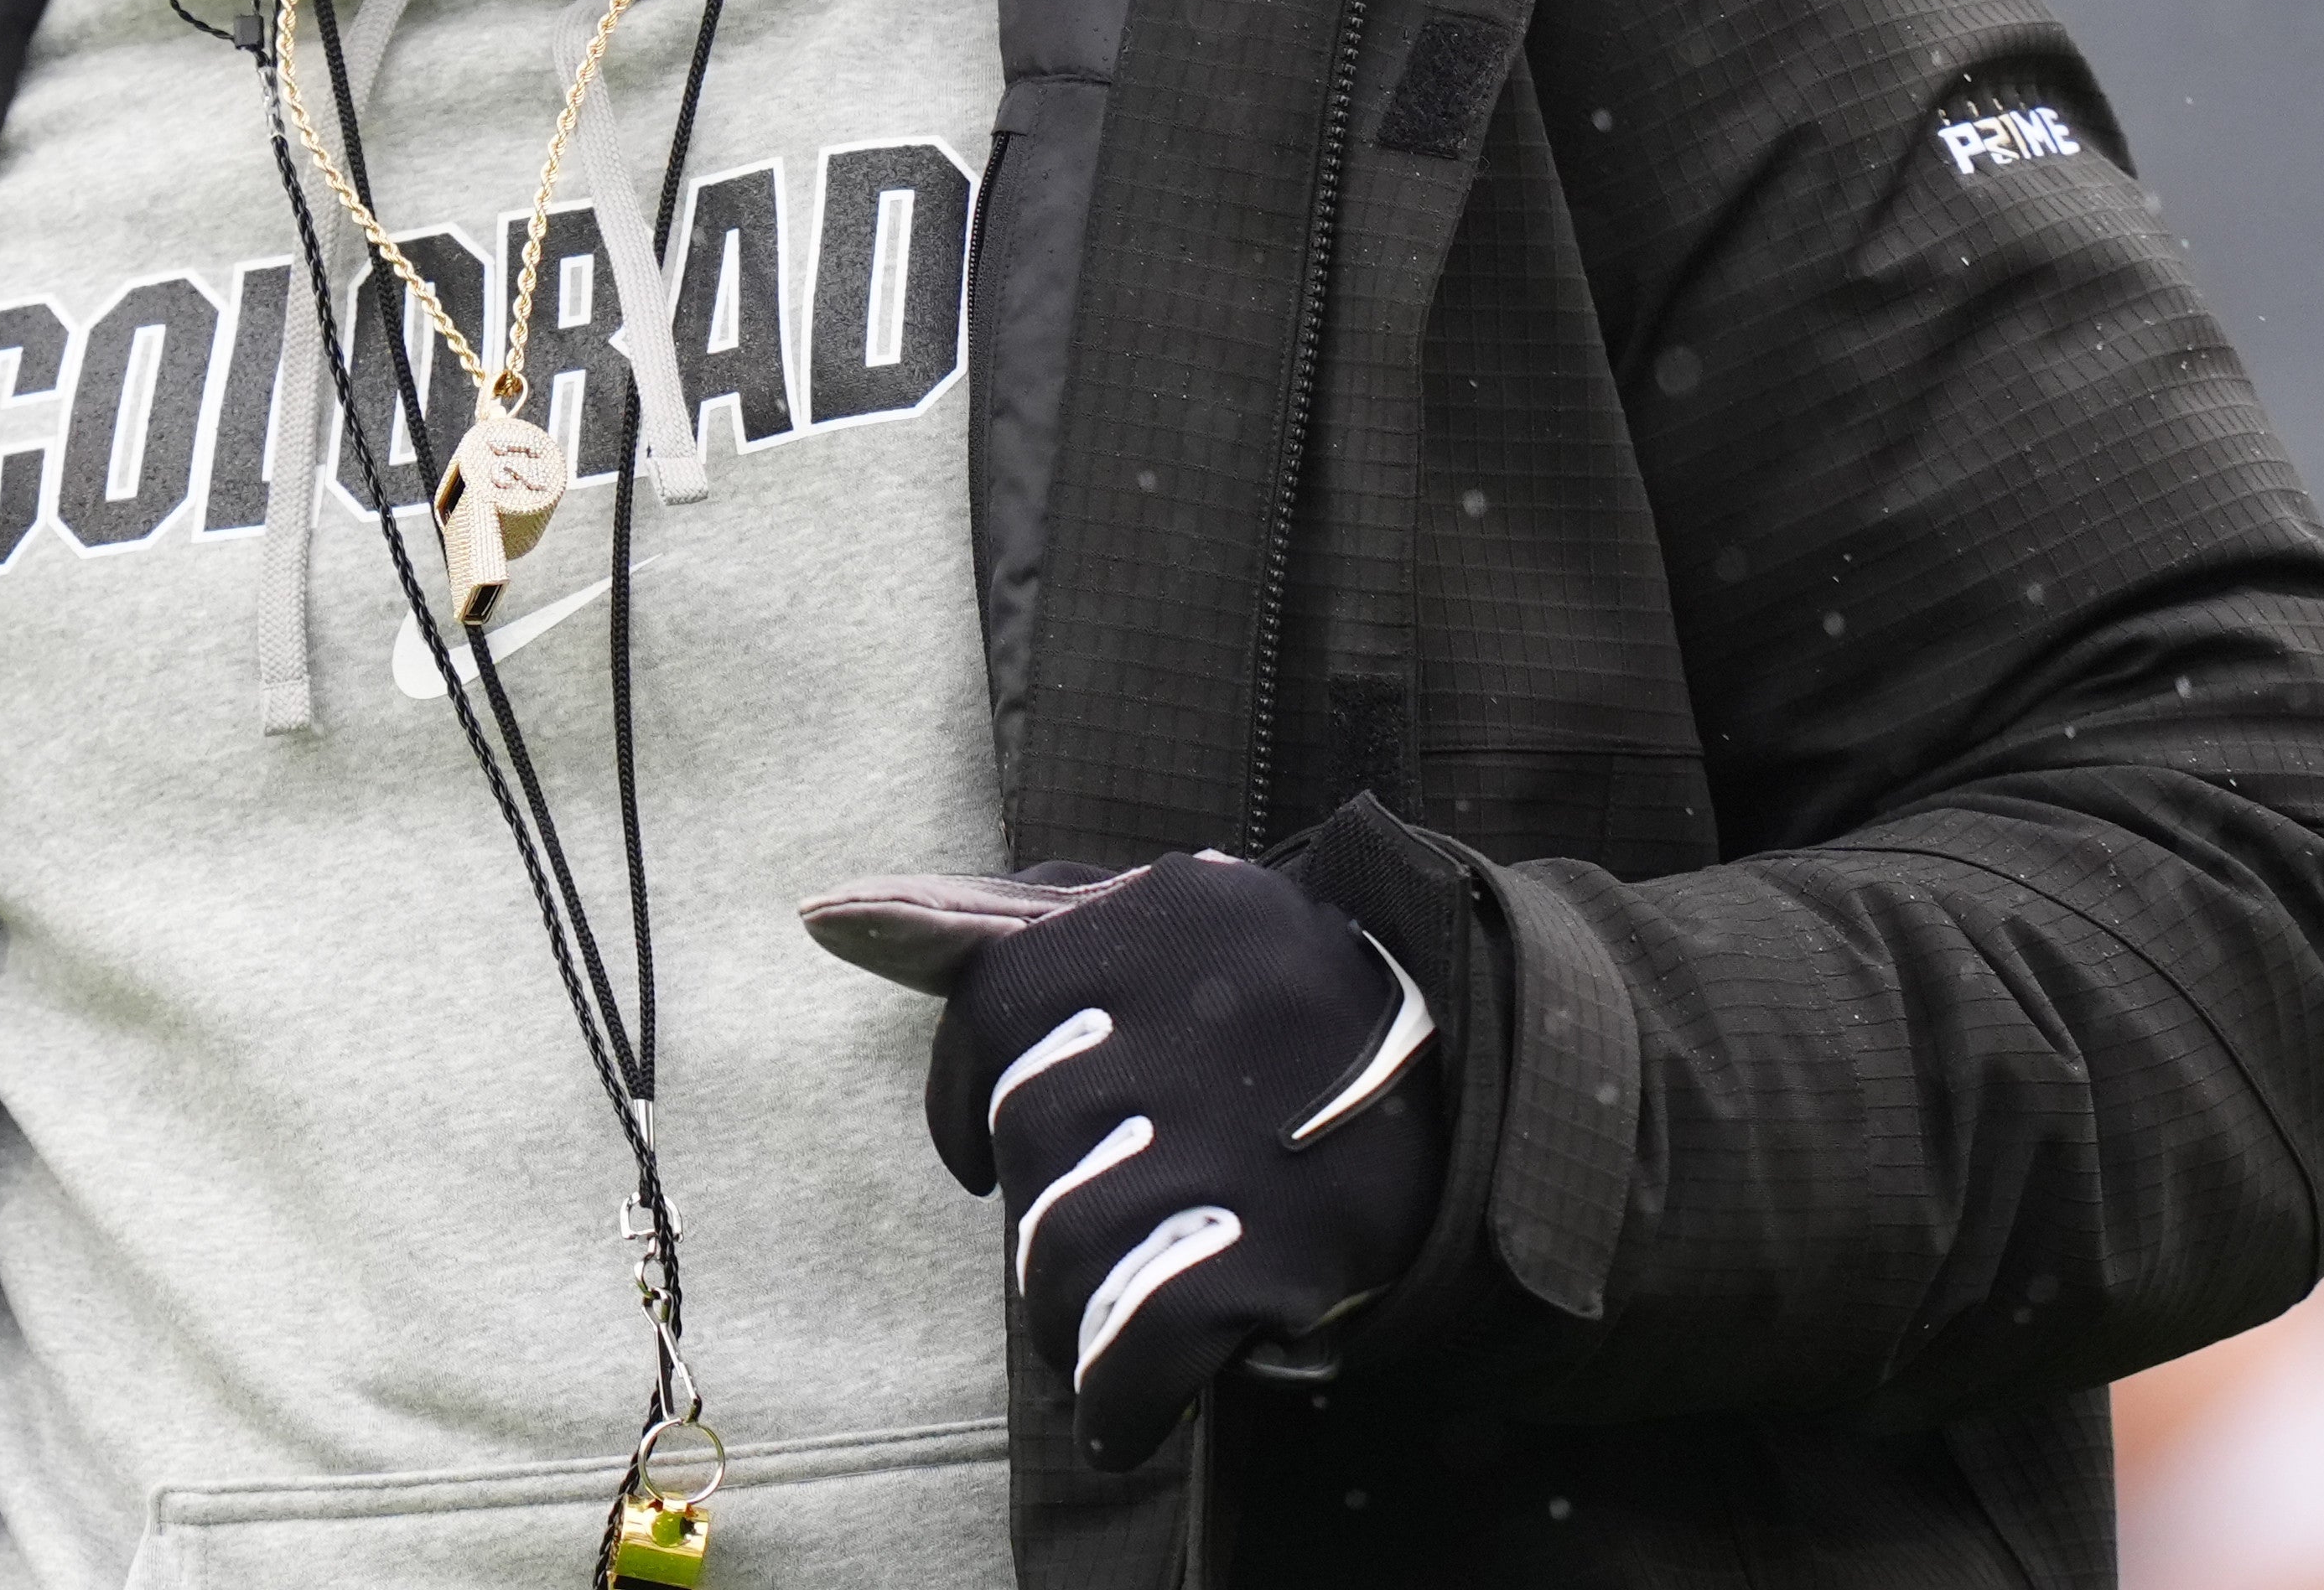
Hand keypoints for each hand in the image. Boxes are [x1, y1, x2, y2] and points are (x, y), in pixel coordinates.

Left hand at [919, 850, 1443, 1469]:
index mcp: (1168, 912)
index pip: (993, 1009)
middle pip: (1029, 1142)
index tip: (984, 1154)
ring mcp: (1241, 1132)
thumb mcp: (1163, 935)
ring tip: (1120, 1314)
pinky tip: (1132, 1410)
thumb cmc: (1282, 1021)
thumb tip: (824, 916)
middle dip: (1049, 1207)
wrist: (1498, 1107)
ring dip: (1070, 1315)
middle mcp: (1198, 1009)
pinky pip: (1131, 1351)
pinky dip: (1117, 1401)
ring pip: (1060, 1254)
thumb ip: (993, 928)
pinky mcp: (1282, 1248)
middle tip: (1114, 1224)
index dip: (970, 1100)